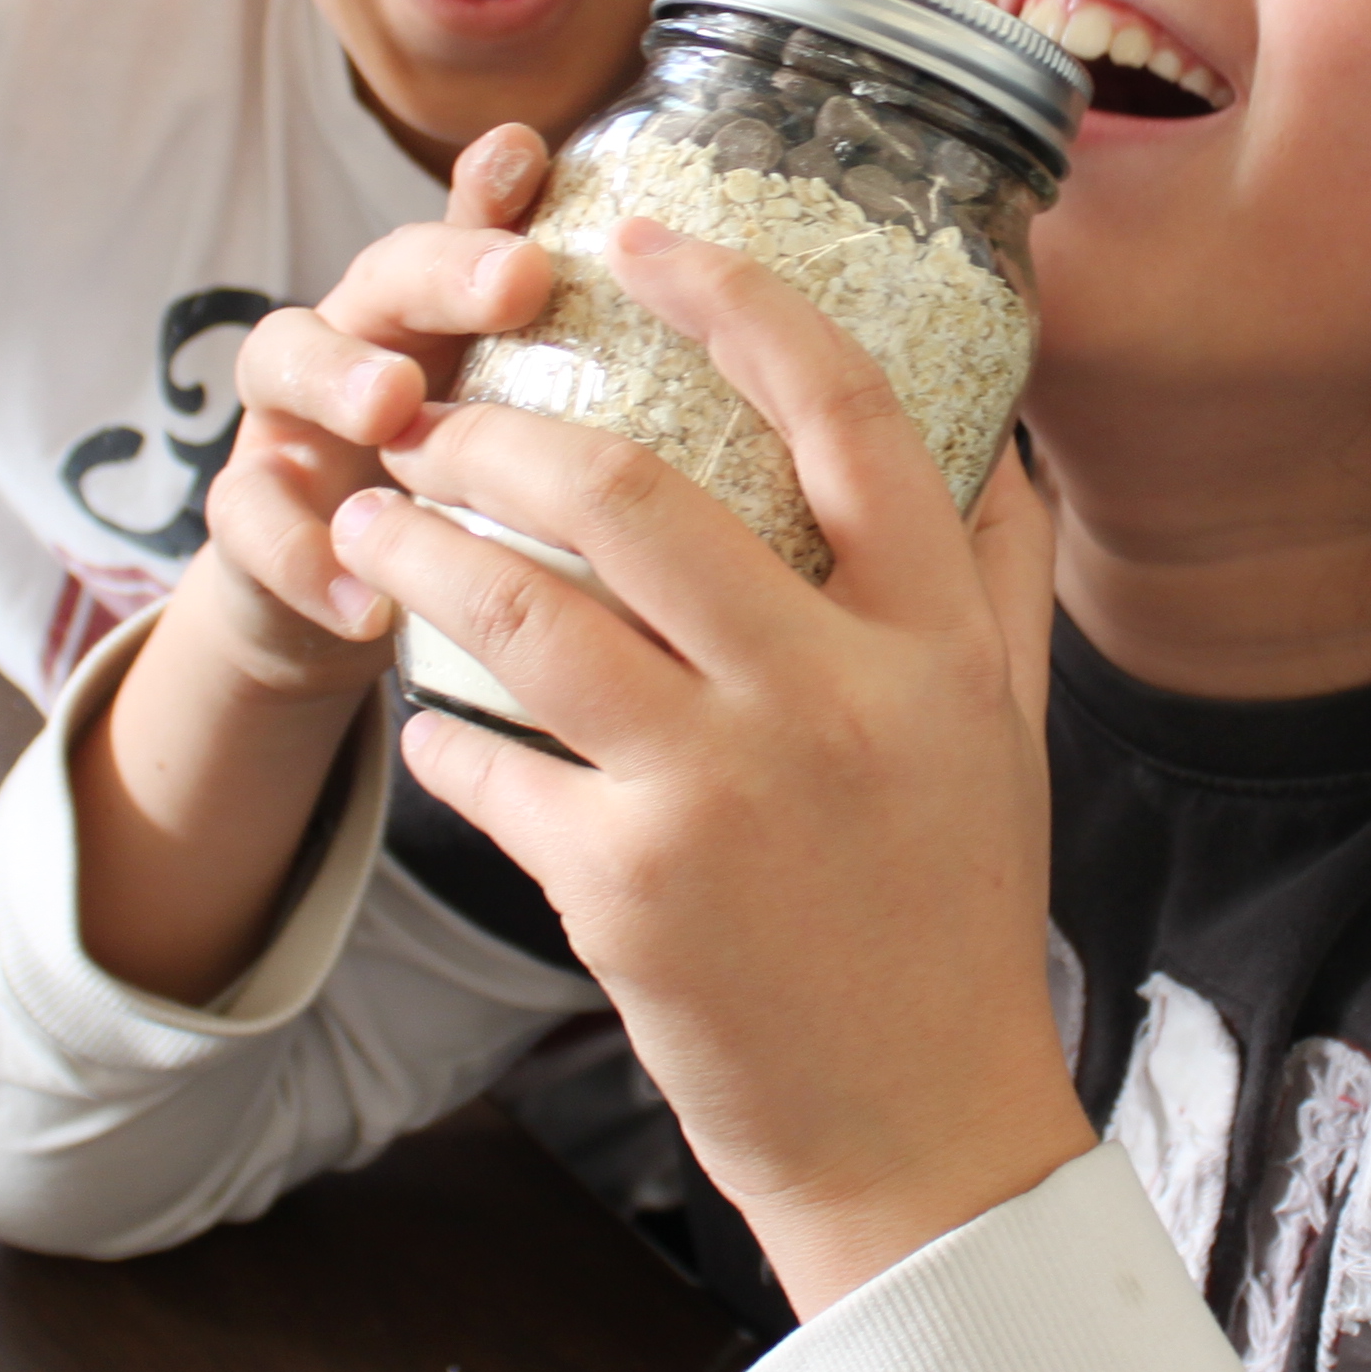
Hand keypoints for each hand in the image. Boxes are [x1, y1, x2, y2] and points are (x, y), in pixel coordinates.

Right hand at [67, 128, 569, 1001]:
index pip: (471, 225)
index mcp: (449, 313)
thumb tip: (742, 359)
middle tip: (515, 278)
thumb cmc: (473, 510)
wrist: (339, 609)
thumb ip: (603, 395)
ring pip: (285, 354)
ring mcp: (294, 413)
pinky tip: (364, 601)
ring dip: (341, 375)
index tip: (533, 157)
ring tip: (392, 407)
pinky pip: (251, 518)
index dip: (494, 187)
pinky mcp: (249, 510)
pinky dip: (304, 556)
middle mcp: (366, 335)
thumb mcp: (541, 451)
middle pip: (387, 270)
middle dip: (448, 267)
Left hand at [340, 218, 1085, 1318]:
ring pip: (526, 613)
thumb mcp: (1004, 732)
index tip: (645, 234)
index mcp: (927, 638)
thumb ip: (993, 577)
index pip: (840, 413)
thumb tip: (993, 435)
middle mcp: (828, 694)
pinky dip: (443, 736)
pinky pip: (490, 768)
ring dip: (421, 549)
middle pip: (636, 490)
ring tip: (366, 519)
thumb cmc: (952, 920)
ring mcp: (719, 789)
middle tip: (431, 412)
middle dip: (500, 429)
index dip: (736, 300)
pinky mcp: (624, 885)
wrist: (920, 1136)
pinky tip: (428, 724)